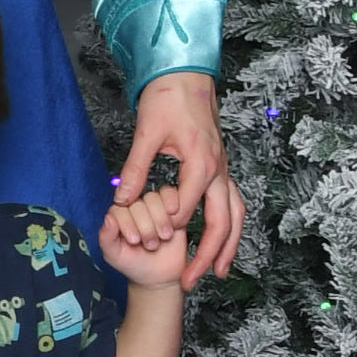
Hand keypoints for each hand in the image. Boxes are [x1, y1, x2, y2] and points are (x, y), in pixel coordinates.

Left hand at [98, 187, 192, 289]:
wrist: (158, 274)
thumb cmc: (133, 263)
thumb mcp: (114, 255)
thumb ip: (106, 238)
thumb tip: (108, 219)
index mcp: (117, 216)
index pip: (119, 208)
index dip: (127, 224)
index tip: (134, 241)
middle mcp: (133, 208)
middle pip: (138, 204)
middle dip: (146, 227)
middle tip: (150, 244)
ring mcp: (152, 206)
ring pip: (154, 198)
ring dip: (160, 219)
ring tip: (163, 237)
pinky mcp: (170, 207)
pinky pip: (170, 194)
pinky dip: (173, 206)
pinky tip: (174, 221)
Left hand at [118, 70, 242, 290]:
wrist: (187, 76)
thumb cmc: (168, 99)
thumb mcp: (146, 134)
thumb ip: (135, 169)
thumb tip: (121, 200)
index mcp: (200, 164)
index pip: (187, 209)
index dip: (169, 228)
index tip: (152, 244)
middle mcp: (218, 170)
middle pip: (221, 222)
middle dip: (208, 255)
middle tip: (190, 280)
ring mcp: (224, 169)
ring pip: (235, 215)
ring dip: (228, 246)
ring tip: (218, 273)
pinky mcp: (222, 167)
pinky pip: (233, 203)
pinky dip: (230, 226)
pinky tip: (221, 241)